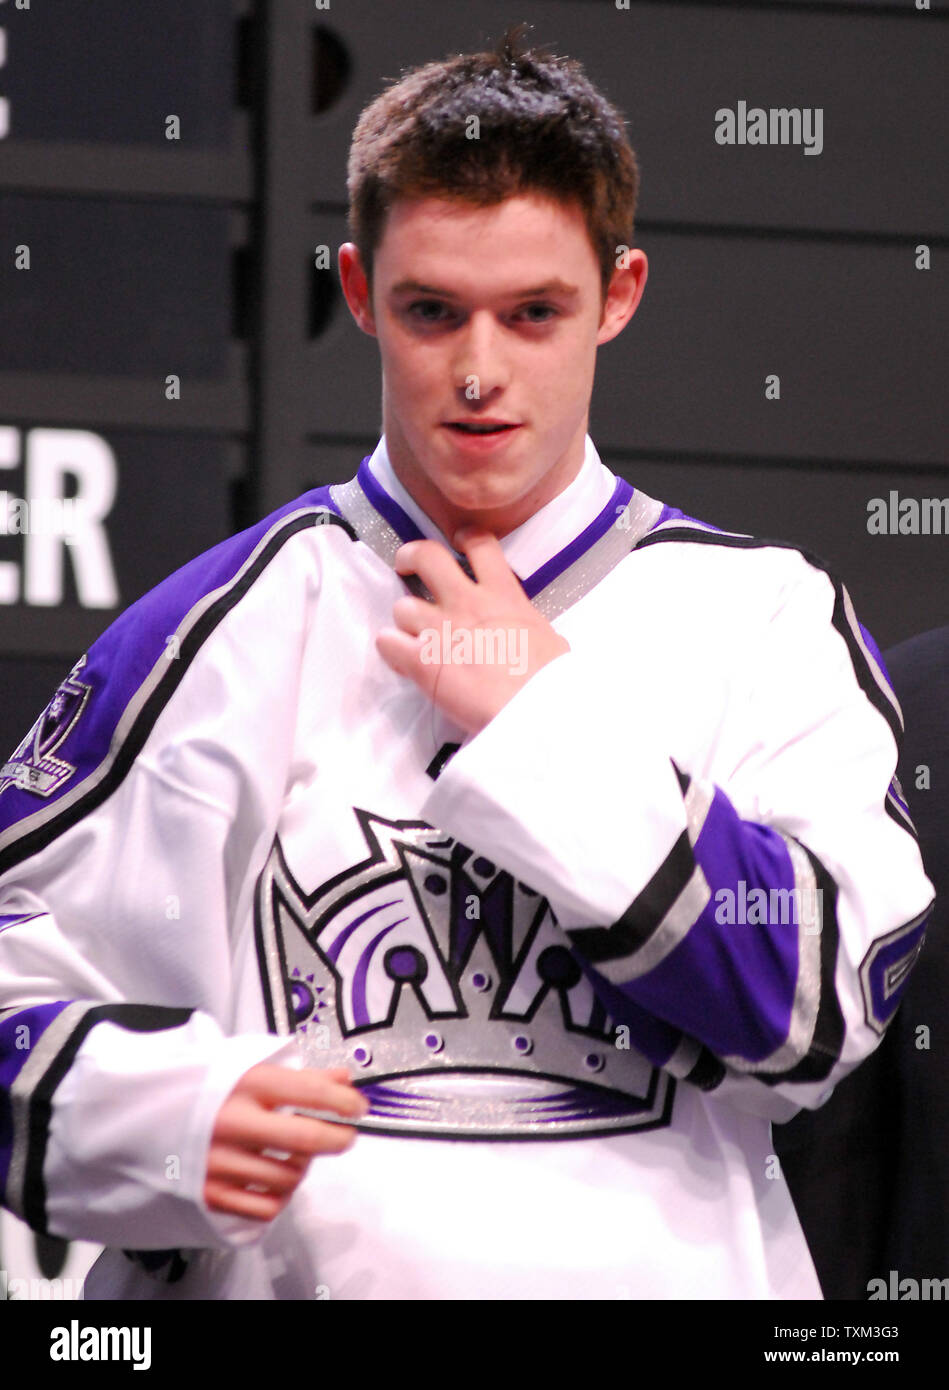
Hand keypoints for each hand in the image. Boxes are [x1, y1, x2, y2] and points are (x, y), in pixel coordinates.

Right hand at [203, 1064, 368, 1221]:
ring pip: (290, 1175)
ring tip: (297, 1154)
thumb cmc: (198, 1089)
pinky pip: (267, 1206)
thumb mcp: (245, 1067)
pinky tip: (275, 1178)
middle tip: (345, 1135)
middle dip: (338, 1138)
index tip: (358, 1106)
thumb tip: (342, 1078)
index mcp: (244, 1083)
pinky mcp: (210, 1193)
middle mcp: (233, 1122)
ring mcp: (220, 1160)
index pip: (311, 1091)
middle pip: (306, 1137)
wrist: (138, 1116)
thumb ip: (297, 1075)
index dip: (345, 1100)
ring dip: (304, 1166)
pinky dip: (281, 1196)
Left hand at [376, 527, 569, 734]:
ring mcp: (441, 630)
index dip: (465, 538)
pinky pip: (388, 643)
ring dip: (404, 620)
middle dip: (410, 556)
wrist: (536, 709)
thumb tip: (528, 634)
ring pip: (401, 606)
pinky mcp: (422, 662)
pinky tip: (402, 659)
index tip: (457, 542)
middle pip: (426, 556)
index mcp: (504, 594)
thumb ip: (527, 626)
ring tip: (412, 635)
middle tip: (407, 566)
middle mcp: (467, 603)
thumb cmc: (552, 680)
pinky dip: (391, 649)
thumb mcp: (551, 639)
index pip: (480, 544)